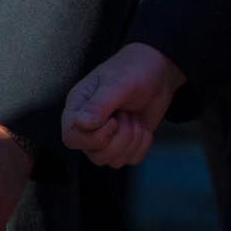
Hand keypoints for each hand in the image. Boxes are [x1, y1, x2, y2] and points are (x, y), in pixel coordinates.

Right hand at [61, 42, 184, 166]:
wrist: (160, 71)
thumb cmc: (134, 69)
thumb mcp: (118, 82)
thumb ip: (100, 104)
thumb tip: (82, 124)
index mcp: (77, 109)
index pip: (71, 139)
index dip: (96, 136)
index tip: (114, 119)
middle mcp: (87, 127)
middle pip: (96, 155)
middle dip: (121, 137)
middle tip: (127, 114)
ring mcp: (106, 138)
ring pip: (113, 161)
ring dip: (132, 139)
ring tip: (134, 117)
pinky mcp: (124, 143)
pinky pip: (131, 160)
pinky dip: (142, 145)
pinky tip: (142, 126)